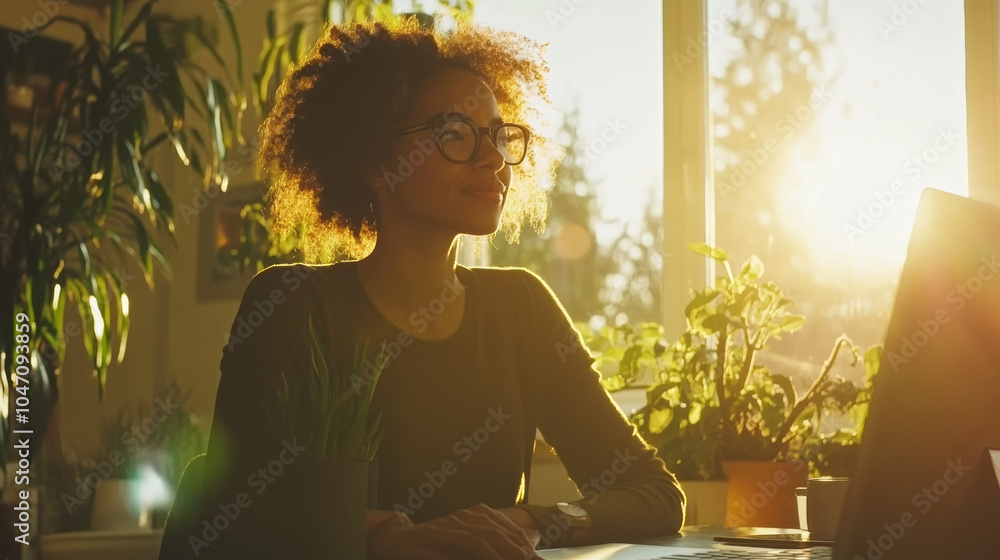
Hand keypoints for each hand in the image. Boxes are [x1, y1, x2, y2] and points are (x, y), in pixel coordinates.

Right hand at [367, 502, 544, 559]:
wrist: (395, 543)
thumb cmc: (433, 549)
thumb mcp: (467, 546)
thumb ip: (493, 544)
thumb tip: (528, 541)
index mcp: (476, 516)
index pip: (508, 528)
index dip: (525, 543)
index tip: (538, 558)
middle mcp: (466, 516)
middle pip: (500, 531)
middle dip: (520, 549)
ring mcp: (452, 523)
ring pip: (486, 535)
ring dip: (505, 551)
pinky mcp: (439, 534)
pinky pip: (467, 541)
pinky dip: (484, 552)